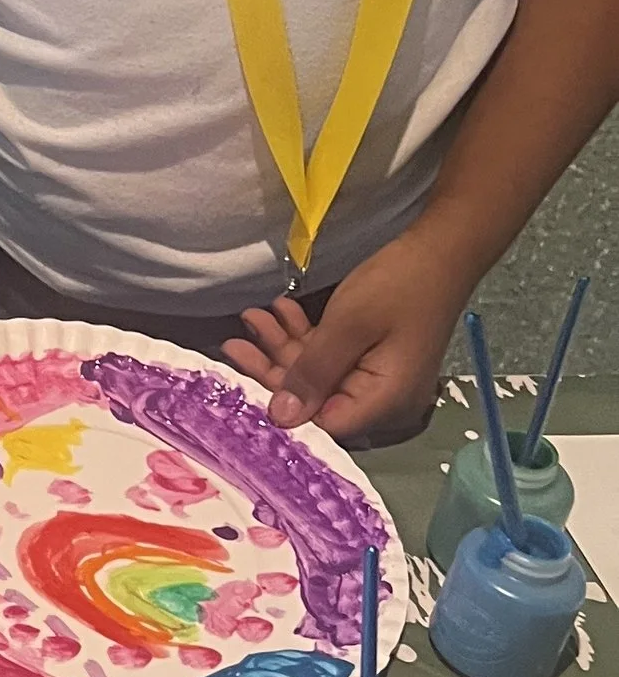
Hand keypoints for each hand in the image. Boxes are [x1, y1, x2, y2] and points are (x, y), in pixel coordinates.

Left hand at [220, 232, 464, 446]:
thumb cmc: (398, 286)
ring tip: (254, 315)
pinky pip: (332, 356)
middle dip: (273, 368)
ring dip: (284, 345)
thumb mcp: (347, 327)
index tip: (238, 387)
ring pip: (318, 374)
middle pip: (315, 400)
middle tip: (234, 341)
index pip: (323, 427)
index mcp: (384, 403)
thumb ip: (312, 373)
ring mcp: (377, 378)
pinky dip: (306, 336)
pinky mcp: (371, 357)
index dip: (281, 412)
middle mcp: (382, 401)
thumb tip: (280, 419)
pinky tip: (282, 309)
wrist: (441, 249)